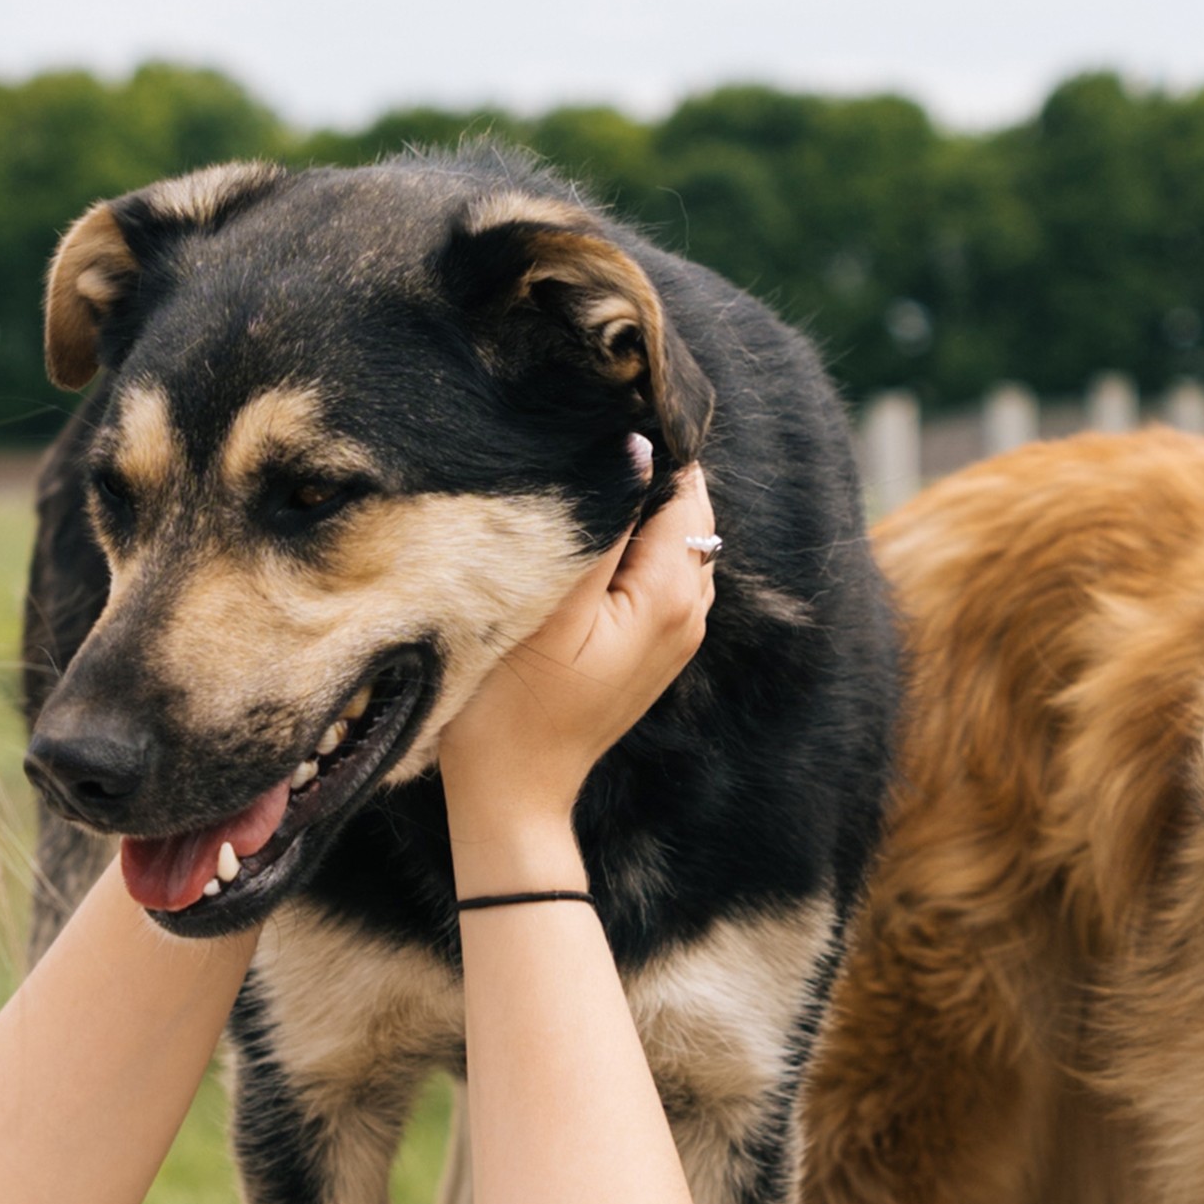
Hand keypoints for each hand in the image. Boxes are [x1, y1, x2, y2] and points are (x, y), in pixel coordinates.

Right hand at [438, 467, 715, 859]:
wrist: (514, 792)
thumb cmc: (512, 705)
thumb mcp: (549, 607)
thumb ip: (600, 528)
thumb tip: (639, 451)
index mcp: (670, 595)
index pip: (685, 489)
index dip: (653, 446)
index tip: (605, 412)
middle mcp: (690, 612)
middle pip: (687, 512)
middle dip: (651, 473)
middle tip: (588, 439)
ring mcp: (677, 635)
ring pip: (675, 541)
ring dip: (642, 509)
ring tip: (586, 480)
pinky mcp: (652, 648)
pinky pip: (661, 573)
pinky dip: (638, 545)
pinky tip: (592, 535)